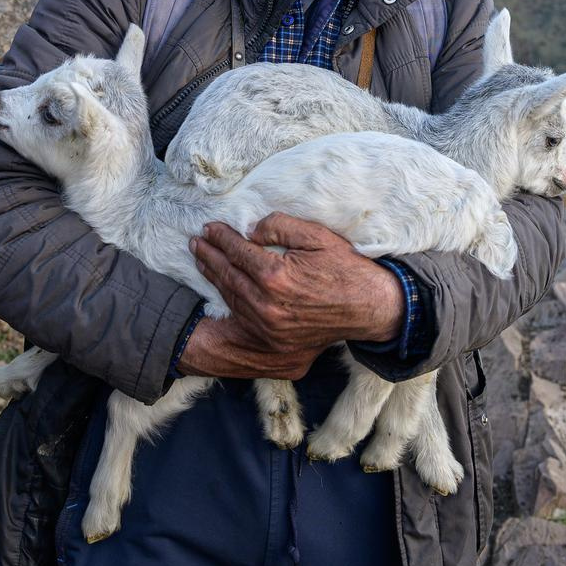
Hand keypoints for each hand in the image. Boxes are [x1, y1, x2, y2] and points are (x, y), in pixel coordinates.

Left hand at [178, 213, 404, 379]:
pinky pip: (242, 316)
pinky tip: (222, 286)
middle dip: (209, 255)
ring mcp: (268, 326)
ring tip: (202, 259)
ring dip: (213, 276)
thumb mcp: (316, 236)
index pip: (237, 251)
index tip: (210, 227)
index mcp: (275, 276)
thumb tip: (251, 231)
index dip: (221, 237)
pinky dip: (228, 298)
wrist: (369, 307)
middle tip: (197, 241)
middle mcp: (267, 304)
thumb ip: (280, 226)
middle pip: (227, 274)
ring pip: (231, 296)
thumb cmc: (346, 268)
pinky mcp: (274, 339)